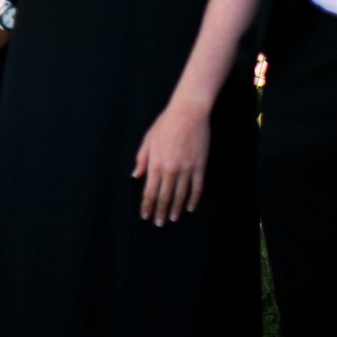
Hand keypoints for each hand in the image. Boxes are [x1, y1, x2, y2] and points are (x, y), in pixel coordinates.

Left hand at [134, 95, 209, 224]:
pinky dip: (194, 199)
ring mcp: (186, 169)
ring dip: (176, 209)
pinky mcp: (199, 166)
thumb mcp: (148, 140)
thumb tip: (136, 176)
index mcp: (155, 164)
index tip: (146, 216)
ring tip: (172, 218)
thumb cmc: (165, 124)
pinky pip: (197, 187)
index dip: (147, 206)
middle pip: (164, 197)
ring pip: (180, 195)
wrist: (188, 112)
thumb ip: (142, 160)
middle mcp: (169, 169)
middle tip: (159, 223)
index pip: (149, 192)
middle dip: (160, 212)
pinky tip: (190, 207)